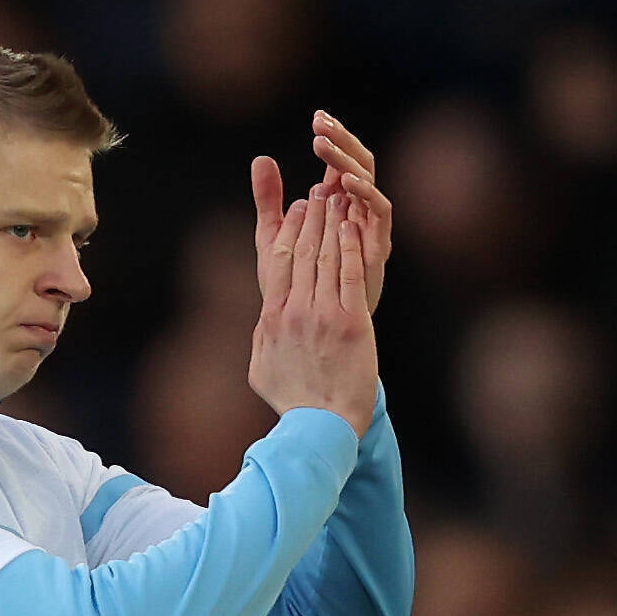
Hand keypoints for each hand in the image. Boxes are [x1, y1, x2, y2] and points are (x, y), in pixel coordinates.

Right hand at [248, 185, 377, 438]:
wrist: (321, 423)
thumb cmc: (292, 400)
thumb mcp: (261, 368)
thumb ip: (263, 338)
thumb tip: (264, 323)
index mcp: (271, 319)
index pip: (278, 263)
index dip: (288, 230)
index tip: (297, 209)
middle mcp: (294, 312)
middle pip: (302, 253)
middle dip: (312, 217)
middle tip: (321, 192)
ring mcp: (323, 316)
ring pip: (326, 258)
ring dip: (333, 223)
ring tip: (339, 198)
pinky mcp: (351, 323)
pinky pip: (349, 276)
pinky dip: (350, 247)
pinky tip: (354, 225)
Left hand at [251, 114, 392, 314]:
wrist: (314, 333)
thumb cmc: (297, 286)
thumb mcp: (275, 237)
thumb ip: (269, 200)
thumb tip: (261, 158)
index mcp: (337, 205)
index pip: (340, 161)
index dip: (333, 138)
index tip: (317, 117)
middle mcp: (357, 212)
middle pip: (358, 164)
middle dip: (342, 141)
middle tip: (322, 122)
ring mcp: (369, 228)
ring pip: (368, 182)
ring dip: (348, 161)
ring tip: (325, 144)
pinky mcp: (378, 247)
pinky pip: (381, 211)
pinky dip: (365, 193)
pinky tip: (342, 181)